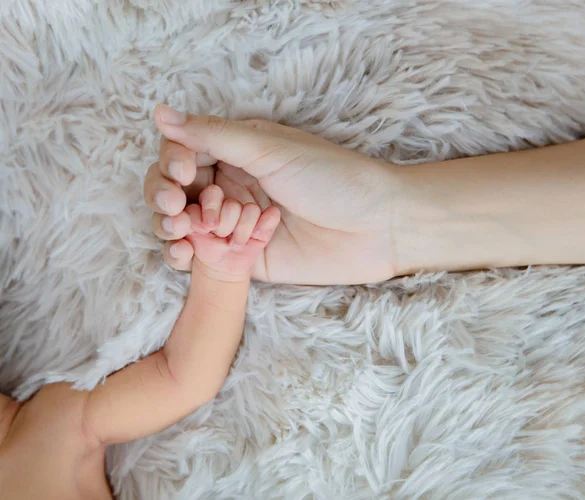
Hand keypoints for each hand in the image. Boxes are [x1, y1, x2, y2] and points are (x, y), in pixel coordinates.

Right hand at [145, 105, 401, 284]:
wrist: (376, 226)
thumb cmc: (332, 177)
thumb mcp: (270, 149)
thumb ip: (214, 136)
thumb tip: (160, 113)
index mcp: (236, 152)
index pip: (182, 152)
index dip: (172, 161)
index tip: (184, 173)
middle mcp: (231, 185)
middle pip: (174, 189)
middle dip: (163, 195)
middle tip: (174, 206)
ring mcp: (235, 224)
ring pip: (182, 223)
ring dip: (169, 225)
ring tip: (181, 229)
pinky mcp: (243, 258)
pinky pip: (203, 257)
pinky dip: (183, 257)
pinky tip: (182, 256)